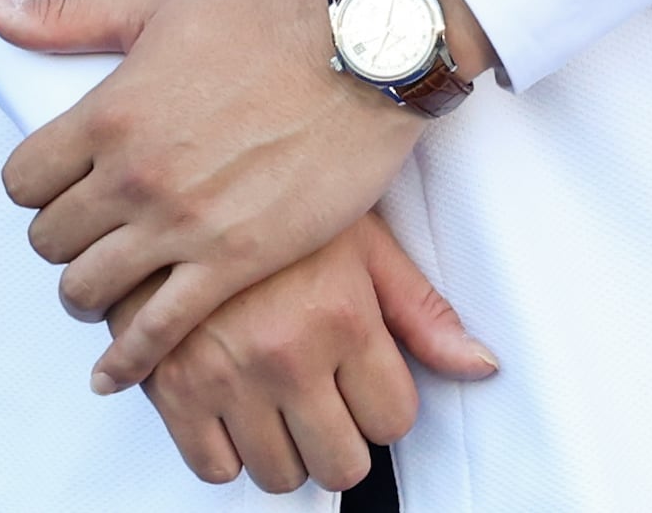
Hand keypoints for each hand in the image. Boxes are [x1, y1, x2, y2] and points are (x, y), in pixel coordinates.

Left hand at [0, 0, 434, 388]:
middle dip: (60, 240)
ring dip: (87, 294)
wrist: (363, 52)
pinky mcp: (232, 262)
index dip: (33, 188)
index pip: (21, 180)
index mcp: (107, 113)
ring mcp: (181, 225)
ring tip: (102, 290)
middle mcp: (133, 176)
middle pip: (48, 240)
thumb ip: (67, 13)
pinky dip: (126, 360)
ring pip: (88, 290)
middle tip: (85, 236)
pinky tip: (113, 374)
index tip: (56, 188)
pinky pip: (156, 331)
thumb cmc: (265, 15)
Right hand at [135, 213, 498, 491]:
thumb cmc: (276, 198)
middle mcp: (286, 353)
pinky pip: (213, 469)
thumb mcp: (362, 241)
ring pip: (279, 475)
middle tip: (324, 399)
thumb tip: (481, 366)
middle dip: (340, 438)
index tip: (363, 382)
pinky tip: (233, 406)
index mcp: (342, 315)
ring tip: (277, 400)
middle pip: (341, 465)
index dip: (382, 404)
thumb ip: (422, 312)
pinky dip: (225, 450)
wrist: (180, 176)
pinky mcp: (170, 387)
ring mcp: (225, 375)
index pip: (392, 421)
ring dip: (285, 448)